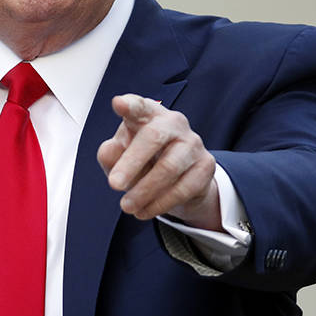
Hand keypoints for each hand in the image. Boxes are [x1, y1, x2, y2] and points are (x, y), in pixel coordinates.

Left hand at [96, 94, 220, 229]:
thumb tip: (109, 151)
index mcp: (148, 114)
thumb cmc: (142, 159)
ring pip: (168, 167)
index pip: (139, 106)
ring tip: (127, 207)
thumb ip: (110, 154)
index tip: (118, 104)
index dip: (129, 105)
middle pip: (153, 137)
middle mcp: (173, 122)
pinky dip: (160, 203)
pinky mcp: (206, 165)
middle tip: (113, 185)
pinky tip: (144, 211)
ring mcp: (193, 142)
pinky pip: (182, 188)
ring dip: (144, 191)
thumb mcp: (119, 157)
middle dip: (131, 163)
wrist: (177, 179)